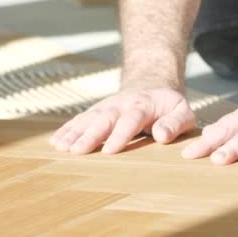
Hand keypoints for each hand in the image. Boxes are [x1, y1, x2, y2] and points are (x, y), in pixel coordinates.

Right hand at [49, 87, 195, 154]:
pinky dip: (67, 130)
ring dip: (73, 133)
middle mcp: (120, 105)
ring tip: (61, 148)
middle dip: (89, 136)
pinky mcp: (96, 112)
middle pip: (103, 120)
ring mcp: (106, 107)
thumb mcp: (182, 111)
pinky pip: (80, 120)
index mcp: (143, 105)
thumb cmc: (168, 105)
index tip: (110, 150)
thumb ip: (175, 123)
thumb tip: (161, 136)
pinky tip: (56, 142)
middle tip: (76, 151)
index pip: (130, 120)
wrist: (150, 84)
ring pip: (88, 119)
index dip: (120, 134)